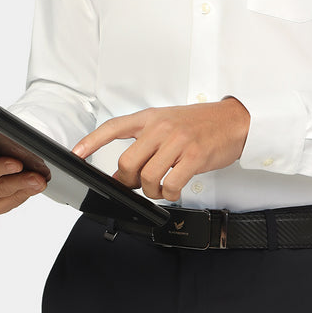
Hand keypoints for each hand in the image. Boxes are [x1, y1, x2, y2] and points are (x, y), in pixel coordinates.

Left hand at [72, 99, 249, 201]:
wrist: (234, 120)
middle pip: (127, 162)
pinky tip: (175, 190)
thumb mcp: (169, 125)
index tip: (77, 153)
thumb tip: (125, 174)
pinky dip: (169, 195)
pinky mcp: (194, 156)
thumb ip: (146, 143)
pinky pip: (171, 185)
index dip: (92, 141)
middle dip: (130, 181)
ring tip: (162, 188)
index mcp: (151, 117)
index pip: (114, 127)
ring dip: (151, 191)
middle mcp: (161, 127)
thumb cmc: (201, 124)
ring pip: (147, 177)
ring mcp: (177, 141)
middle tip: (140, 184)